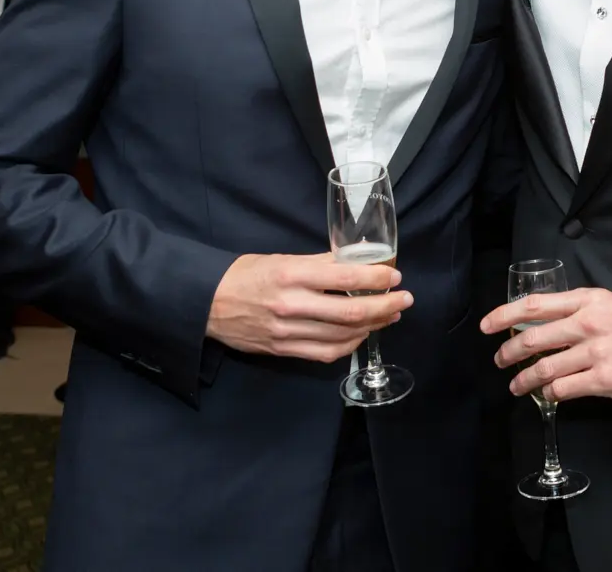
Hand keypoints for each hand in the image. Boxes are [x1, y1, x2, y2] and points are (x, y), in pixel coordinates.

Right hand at [206, 252, 409, 362]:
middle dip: (385, 307)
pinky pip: (326, 353)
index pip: (346, 278)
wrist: (207, 302)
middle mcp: (292, 305)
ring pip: (342, 336)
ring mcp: (287, 332)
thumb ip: (319, 262)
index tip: (395, 276)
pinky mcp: (283, 350)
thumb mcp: (282, 259)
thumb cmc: (245, 275)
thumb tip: (357, 259)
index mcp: (292, 275)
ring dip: (372, 326)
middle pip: (351, 312)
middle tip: (404, 300)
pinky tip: (361, 335)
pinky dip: (349, 345)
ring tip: (389, 316)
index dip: (377, 279)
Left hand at [482, 287, 611, 404]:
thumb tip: (544, 325)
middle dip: (509, 352)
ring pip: (544, 368)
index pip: (535, 305)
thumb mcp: (610, 305)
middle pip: (534, 338)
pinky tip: (548, 396)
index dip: (505, 315)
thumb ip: (579, 311)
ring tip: (516, 385)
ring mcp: (596, 353)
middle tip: (499, 361)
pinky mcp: (604, 380)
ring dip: (524, 379)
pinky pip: (564, 389)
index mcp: (588, 300)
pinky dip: (550, 394)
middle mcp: (588, 323)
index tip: (487, 325)